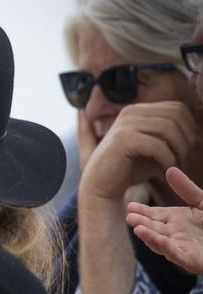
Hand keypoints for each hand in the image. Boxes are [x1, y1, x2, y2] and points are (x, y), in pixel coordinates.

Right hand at [80, 102, 198, 202]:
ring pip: (168, 128)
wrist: (102, 186)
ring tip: (178, 166)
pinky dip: (168, 159)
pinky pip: (157, 145)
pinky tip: (166, 171)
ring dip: (180, 150)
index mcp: (138, 110)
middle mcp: (130, 112)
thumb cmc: (130, 169)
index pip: (177, 108)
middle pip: (176, 115)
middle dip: (187, 139)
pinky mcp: (122, 139)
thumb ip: (172, 139)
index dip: (190, 128)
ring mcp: (125, 124)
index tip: (190, 151)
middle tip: (186, 160)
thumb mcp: (155, 149)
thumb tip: (199, 136)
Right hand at [127, 167, 202, 274]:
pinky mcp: (190, 260)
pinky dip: (165, 248)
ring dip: (148, 237)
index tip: (130, 206)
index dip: (141, 211)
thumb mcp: (202, 202)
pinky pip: (175, 254)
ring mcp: (181, 248)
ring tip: (138, 229)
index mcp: (175, 220)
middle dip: (141, 223)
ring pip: (160, 243)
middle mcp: (174, 234)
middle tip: (130, 217)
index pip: (153, 215)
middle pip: (153, 228)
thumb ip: (186, 189)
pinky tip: (158, 239)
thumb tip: (170, 169)